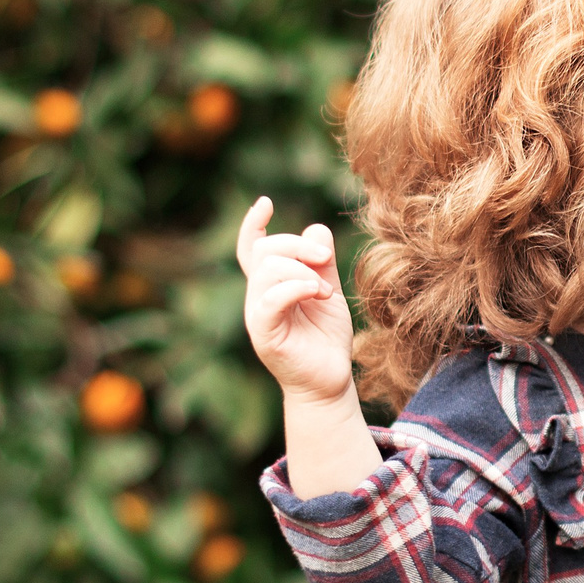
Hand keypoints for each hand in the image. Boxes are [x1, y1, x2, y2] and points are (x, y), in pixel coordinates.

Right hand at [235, 199, 354, 402]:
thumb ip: (322, 261)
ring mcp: (258, 314)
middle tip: (325, 259)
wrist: (330, 380)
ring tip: (324, 290)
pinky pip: (270, 300)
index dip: (253, 225)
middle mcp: (259, 296)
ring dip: (302, 269)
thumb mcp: (328, 291)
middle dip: (297, 244)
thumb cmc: (326, 338)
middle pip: (265, 251)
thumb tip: (316, 227)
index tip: (264, 203)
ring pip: (267, 269)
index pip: (253, 249)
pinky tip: (316, 292)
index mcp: (271, 285)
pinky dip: (295, 287)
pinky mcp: (264, 334)